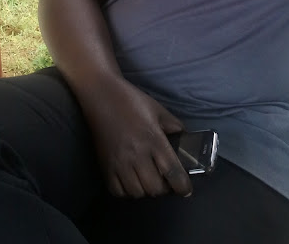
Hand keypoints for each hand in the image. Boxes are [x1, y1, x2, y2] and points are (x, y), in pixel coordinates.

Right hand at [84, 76, 192, 198]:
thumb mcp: (159, 110)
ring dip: (146, 190)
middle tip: (166, 180)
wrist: (102, 96)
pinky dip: (128, 191)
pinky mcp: (105, 166)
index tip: (186, 190)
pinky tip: (132, 180)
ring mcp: (119, 163)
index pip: (171, 171)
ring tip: (149, 179)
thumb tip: (186, 139)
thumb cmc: (132, 101)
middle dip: (164, 188)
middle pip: (154, 188)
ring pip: (137, 193)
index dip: (182, 185)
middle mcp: (137, 155)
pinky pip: (118, 191)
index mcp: (154, 139)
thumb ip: (174, 126)